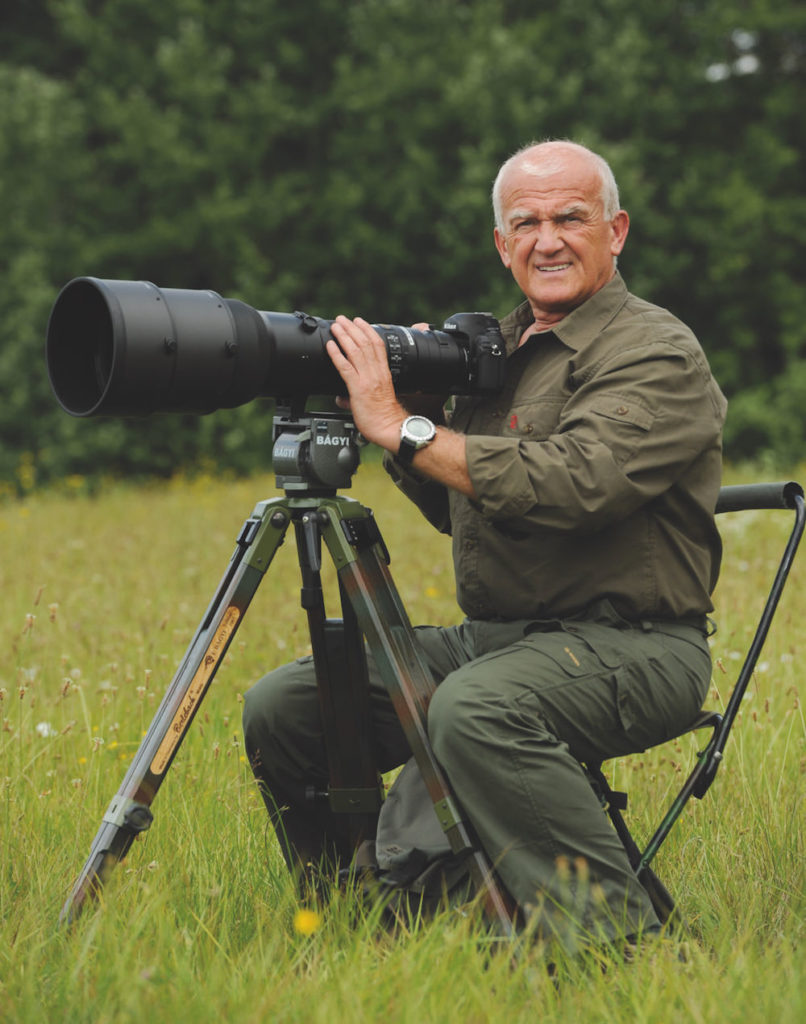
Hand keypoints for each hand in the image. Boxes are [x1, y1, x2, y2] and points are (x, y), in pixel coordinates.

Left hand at [326, 316, 406, 450]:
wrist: (389, 428)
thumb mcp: (376, 399)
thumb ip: (357, 395)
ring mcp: (368, 379)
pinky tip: (331, 346)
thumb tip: (341, 398)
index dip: (368, 330)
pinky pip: (346, 368)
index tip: (360, 321)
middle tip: (342, 319)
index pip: (378, 345)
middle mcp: (377, 373)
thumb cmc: (384, 417)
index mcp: (384, 373)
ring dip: (344, 336)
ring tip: (336, 326)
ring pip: (356, 351)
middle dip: (353, 328)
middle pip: (366, 343)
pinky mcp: (358, 389)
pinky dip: (337, 355)